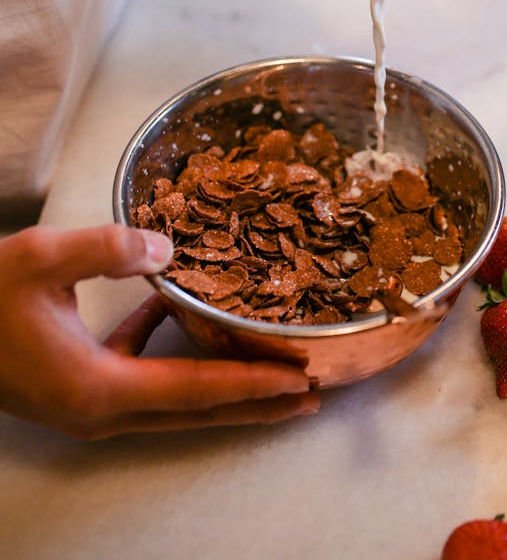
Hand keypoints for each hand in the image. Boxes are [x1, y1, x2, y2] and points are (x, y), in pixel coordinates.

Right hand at [0, 224, 318, 438]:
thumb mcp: (42, 259)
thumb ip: (109, 250)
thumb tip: (167, 249)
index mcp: (98, 388)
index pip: (196, 390)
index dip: (253, 384)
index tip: (301, 382)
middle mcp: (99, 410)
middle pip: (196, 411)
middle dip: (255, 403)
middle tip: (310, 393)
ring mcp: (86, 405)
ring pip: (173, 401)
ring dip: (221, 385)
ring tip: (267, 370)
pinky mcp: (75, 388)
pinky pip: (137, 377)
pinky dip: (166, 354)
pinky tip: (171, 312)